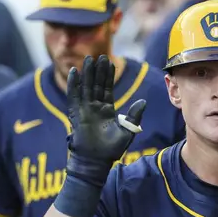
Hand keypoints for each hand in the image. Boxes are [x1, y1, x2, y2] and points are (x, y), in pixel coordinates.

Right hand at [66, 54, 144, 186]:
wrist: (96, 161)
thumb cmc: (111, 149)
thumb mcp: (127, 130)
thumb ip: (134, 115)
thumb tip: (143, 101)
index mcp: (107, 110)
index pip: (107, 88)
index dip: (108, 75)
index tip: (109, 61)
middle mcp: (95, 107)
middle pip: (96, 84)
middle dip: (98, 70)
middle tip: (100, 55)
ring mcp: (84, 110)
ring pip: (86, 87)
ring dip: (87, 73)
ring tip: (89, 59)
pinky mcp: (75, 114)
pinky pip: (73, 96)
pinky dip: (74, 84)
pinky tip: (74, 72)